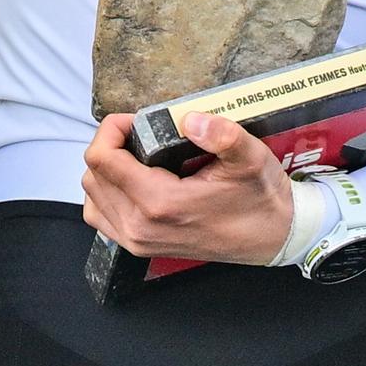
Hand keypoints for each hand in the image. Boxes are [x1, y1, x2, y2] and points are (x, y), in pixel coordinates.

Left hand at [80, 112, 299, 264]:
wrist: (273, 237)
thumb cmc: (260, 198)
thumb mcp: (250, 158)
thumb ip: (223, 135)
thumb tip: (191, 119)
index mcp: (160, 203)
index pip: (102, 158)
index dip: (112, 129)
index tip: (136, 120)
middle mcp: (140, 226)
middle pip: (92, 174)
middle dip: (110, 145)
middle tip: (140, 134)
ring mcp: (137, 241)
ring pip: (92, 195)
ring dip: (106, 169)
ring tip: (136, 155)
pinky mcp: (140, 247)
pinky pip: (101, 216)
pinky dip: (106, 193)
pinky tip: (132, 180)